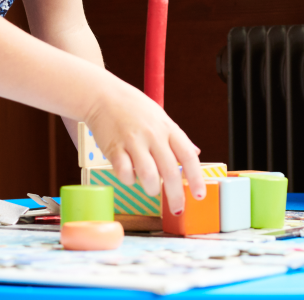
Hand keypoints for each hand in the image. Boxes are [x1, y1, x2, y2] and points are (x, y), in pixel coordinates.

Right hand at [85, 71, 205, 214]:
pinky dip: (129, 180)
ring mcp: (133, 142)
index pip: (188, 156)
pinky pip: (125, 173)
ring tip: (151, 189)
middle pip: (170, 172)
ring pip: (148, 176)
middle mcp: (153, 135)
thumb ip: (177, 137)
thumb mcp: (161, 117)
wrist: (103, 95)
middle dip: (176, 195)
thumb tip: (195, 153)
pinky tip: (129, 176)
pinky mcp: (114, 148)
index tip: (200, 195)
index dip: (196, 178)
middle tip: (178, 208)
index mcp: (168, 128)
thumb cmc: (133, 107)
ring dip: (151, 189)